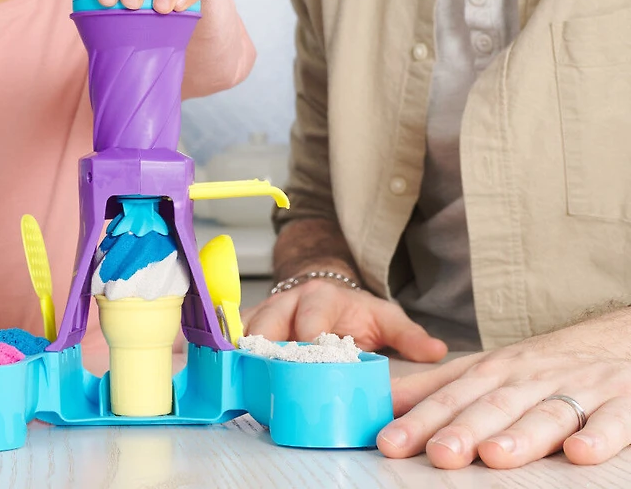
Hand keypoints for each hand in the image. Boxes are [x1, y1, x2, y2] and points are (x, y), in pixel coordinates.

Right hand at [242, 279, 447, 362]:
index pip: (310, 322)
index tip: (312, 366)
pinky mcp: (252, 321)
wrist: (324, 289)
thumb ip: (408, 335)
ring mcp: (267, 310)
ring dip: (246, 355)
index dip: (309, 345)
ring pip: (247, 329)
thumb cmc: (353, 309)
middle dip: (269, 351)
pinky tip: (234, 374)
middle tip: (272, 377)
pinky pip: (234, 335)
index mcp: (322, 297)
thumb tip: (437, 350)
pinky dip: (233, 353)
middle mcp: (289, 301)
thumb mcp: (384, 316)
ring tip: (248, 380)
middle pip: (269, 324)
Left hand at [378, 309, 630, 468]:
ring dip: (521, 435)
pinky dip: (597, 436)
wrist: (612, 341)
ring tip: (495, 455)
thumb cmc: (538, 366)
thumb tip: (383, 402)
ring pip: (547, 413)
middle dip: (464, 429)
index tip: (388, 442)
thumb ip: (435, 388)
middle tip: (439, 454)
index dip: (419, 419)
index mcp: (495, 372)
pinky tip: (579, 453)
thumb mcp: (485, 369)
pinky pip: (612, 421)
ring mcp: (577, 389)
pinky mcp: (621, 403)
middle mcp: (530, 379)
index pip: (450, 397)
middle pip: (494, 406)